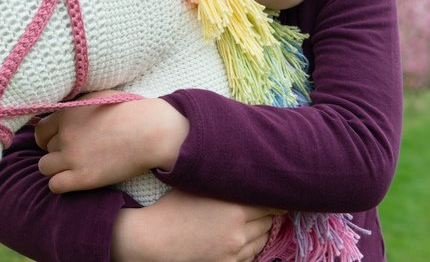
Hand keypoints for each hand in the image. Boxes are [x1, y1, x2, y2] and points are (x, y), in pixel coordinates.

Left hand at [35, 91, 188, 192]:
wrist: (150, 131)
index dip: (49, 137)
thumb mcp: (98, 97)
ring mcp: (73, 157)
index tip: (59, 142)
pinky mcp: (83, 177)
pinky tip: (74, 181)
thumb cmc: (130, 112)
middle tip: (76, 153)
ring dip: (56, 168)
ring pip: (45, 167)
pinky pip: (55, 185)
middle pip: (45, 148)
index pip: (40, 130)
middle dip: (58, 151)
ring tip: (73, 168)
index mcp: (68, 113)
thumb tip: (64, 111)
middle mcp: (66, 134)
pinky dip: (61, 184)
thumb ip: (77, 105)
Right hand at [112, 190, 283, 261]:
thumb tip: (246, 175)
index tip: (275, 193)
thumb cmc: (172, 207)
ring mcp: (234, 251)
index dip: (274, 197)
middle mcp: (239, 231)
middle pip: (268, 221)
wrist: (154, 238)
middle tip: (264, 205)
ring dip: (262, 229)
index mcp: (234, 208)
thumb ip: (225, 183)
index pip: (269, 203)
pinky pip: (252, 255)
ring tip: (255, 221)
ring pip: (262, 239)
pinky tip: (243, 238)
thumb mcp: (200, 187)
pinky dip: (252, 246)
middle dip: (267, 213)